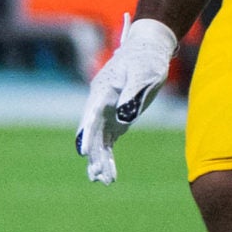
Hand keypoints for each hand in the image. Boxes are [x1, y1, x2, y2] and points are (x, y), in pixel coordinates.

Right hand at [76, 15, 177, 184]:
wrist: (148, 50)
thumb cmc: (147, 60)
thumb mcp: (144, 75)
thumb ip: (133, 96)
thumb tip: (122, 119)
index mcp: (102, 93)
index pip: (90, 117)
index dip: (86, 135)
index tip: (83, 152)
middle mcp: (100, 105)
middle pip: (92, 133)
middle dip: (93, 155)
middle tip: (96, 176)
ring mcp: (107, 112)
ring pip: (99, 140)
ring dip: (100, 160)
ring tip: (103, 181)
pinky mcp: (116, 118)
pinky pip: (108, 140)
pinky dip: (108, 156)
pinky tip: (110, 173)